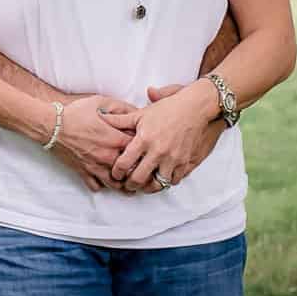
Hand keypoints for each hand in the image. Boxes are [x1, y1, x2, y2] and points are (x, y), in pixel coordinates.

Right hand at [48, 96, 137, 192]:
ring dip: (122, 183)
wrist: (51, 125)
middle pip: (131, 171)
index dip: (144, 150)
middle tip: (142, 170)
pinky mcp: (83, 172)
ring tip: (127, 181)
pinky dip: (101, 185)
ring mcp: (96, 167)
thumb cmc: (74, 113)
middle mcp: (108, 157)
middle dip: (138, 171)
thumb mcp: (100, 102)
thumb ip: (120, 107)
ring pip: (115, 184)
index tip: (145, 149)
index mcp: (116, 140)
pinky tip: (104, 179)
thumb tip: (136, 111)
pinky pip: (96, 186)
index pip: (140, 150)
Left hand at [101, 80, 220, 192]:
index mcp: (144, 139)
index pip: (125, 163)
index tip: (115, 174)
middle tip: (127, 185)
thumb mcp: (141, 113)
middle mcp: (157, 151)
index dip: (117, 172)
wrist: (195, 108)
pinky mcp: (185, 162)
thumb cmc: (167, 109)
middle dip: (130, 184)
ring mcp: (173, 158)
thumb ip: (120, 119)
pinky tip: (161, 178)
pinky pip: (174, 180)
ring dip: (149, 187)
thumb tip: (101, 117)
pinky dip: (166, 182)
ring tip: (144, 185)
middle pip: (139, 178)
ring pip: (157, 184)